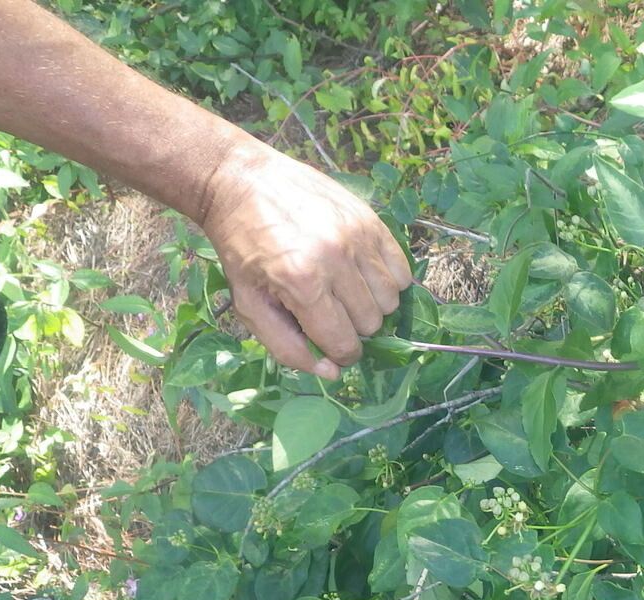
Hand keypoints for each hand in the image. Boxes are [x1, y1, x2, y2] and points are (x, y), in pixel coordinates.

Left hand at [195, 143, 413, 379]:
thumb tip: (331, 372)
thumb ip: (286, 346)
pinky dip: (388, 281)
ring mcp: (357, 237)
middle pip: (371, 323)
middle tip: (331, 313)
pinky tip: (362, 274)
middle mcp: (335, 259)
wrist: (243, 183)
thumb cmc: (241, 248)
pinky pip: (402, 270)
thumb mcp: (248, 304)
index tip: (330, 344)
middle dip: (353, 328)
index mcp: (301, 283)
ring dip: (372, 306)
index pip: (344, 342)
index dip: (340, 353)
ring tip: (346, 292)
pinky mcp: (371, 220)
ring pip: (391, 299)